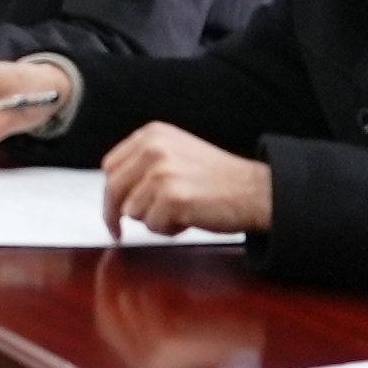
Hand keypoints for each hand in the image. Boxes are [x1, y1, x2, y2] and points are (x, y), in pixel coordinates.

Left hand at [101, 125, 273, 237]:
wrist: (257, 191)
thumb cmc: (219, 179)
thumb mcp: (176, 154)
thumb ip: (144, 163)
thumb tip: (112, 190)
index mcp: (151, 135)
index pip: (110, 166)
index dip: (110, 192)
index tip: (112, 208)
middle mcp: (153, 149)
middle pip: (113, 189)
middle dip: (114, 214)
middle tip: (117, 232)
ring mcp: (162, 172)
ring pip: (132, 211)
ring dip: (153, 220)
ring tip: (181, 213)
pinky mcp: (172, 197)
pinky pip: (152, 225)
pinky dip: (168, 230)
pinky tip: (189, 220)